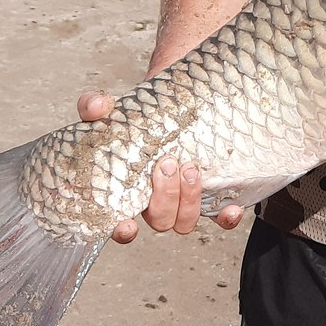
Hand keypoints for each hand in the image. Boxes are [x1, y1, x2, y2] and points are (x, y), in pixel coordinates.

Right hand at [79, 91, 243, 241]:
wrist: (178, 95)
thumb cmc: (142, 111)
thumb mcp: (115, 106)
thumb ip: (96, 107)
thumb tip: (94, 108)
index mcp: (128, 188)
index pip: (120, 223)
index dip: (122, 230)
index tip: (126, 223)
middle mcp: (155, 198)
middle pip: (160, 220)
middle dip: (165, 198)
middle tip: (167, 163)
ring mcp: (183, 196)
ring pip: (185, 221)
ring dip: (189, 201)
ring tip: (191, 168)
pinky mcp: (210, 190)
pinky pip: (219, 214)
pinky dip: (225, 217)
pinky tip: (231, 207)